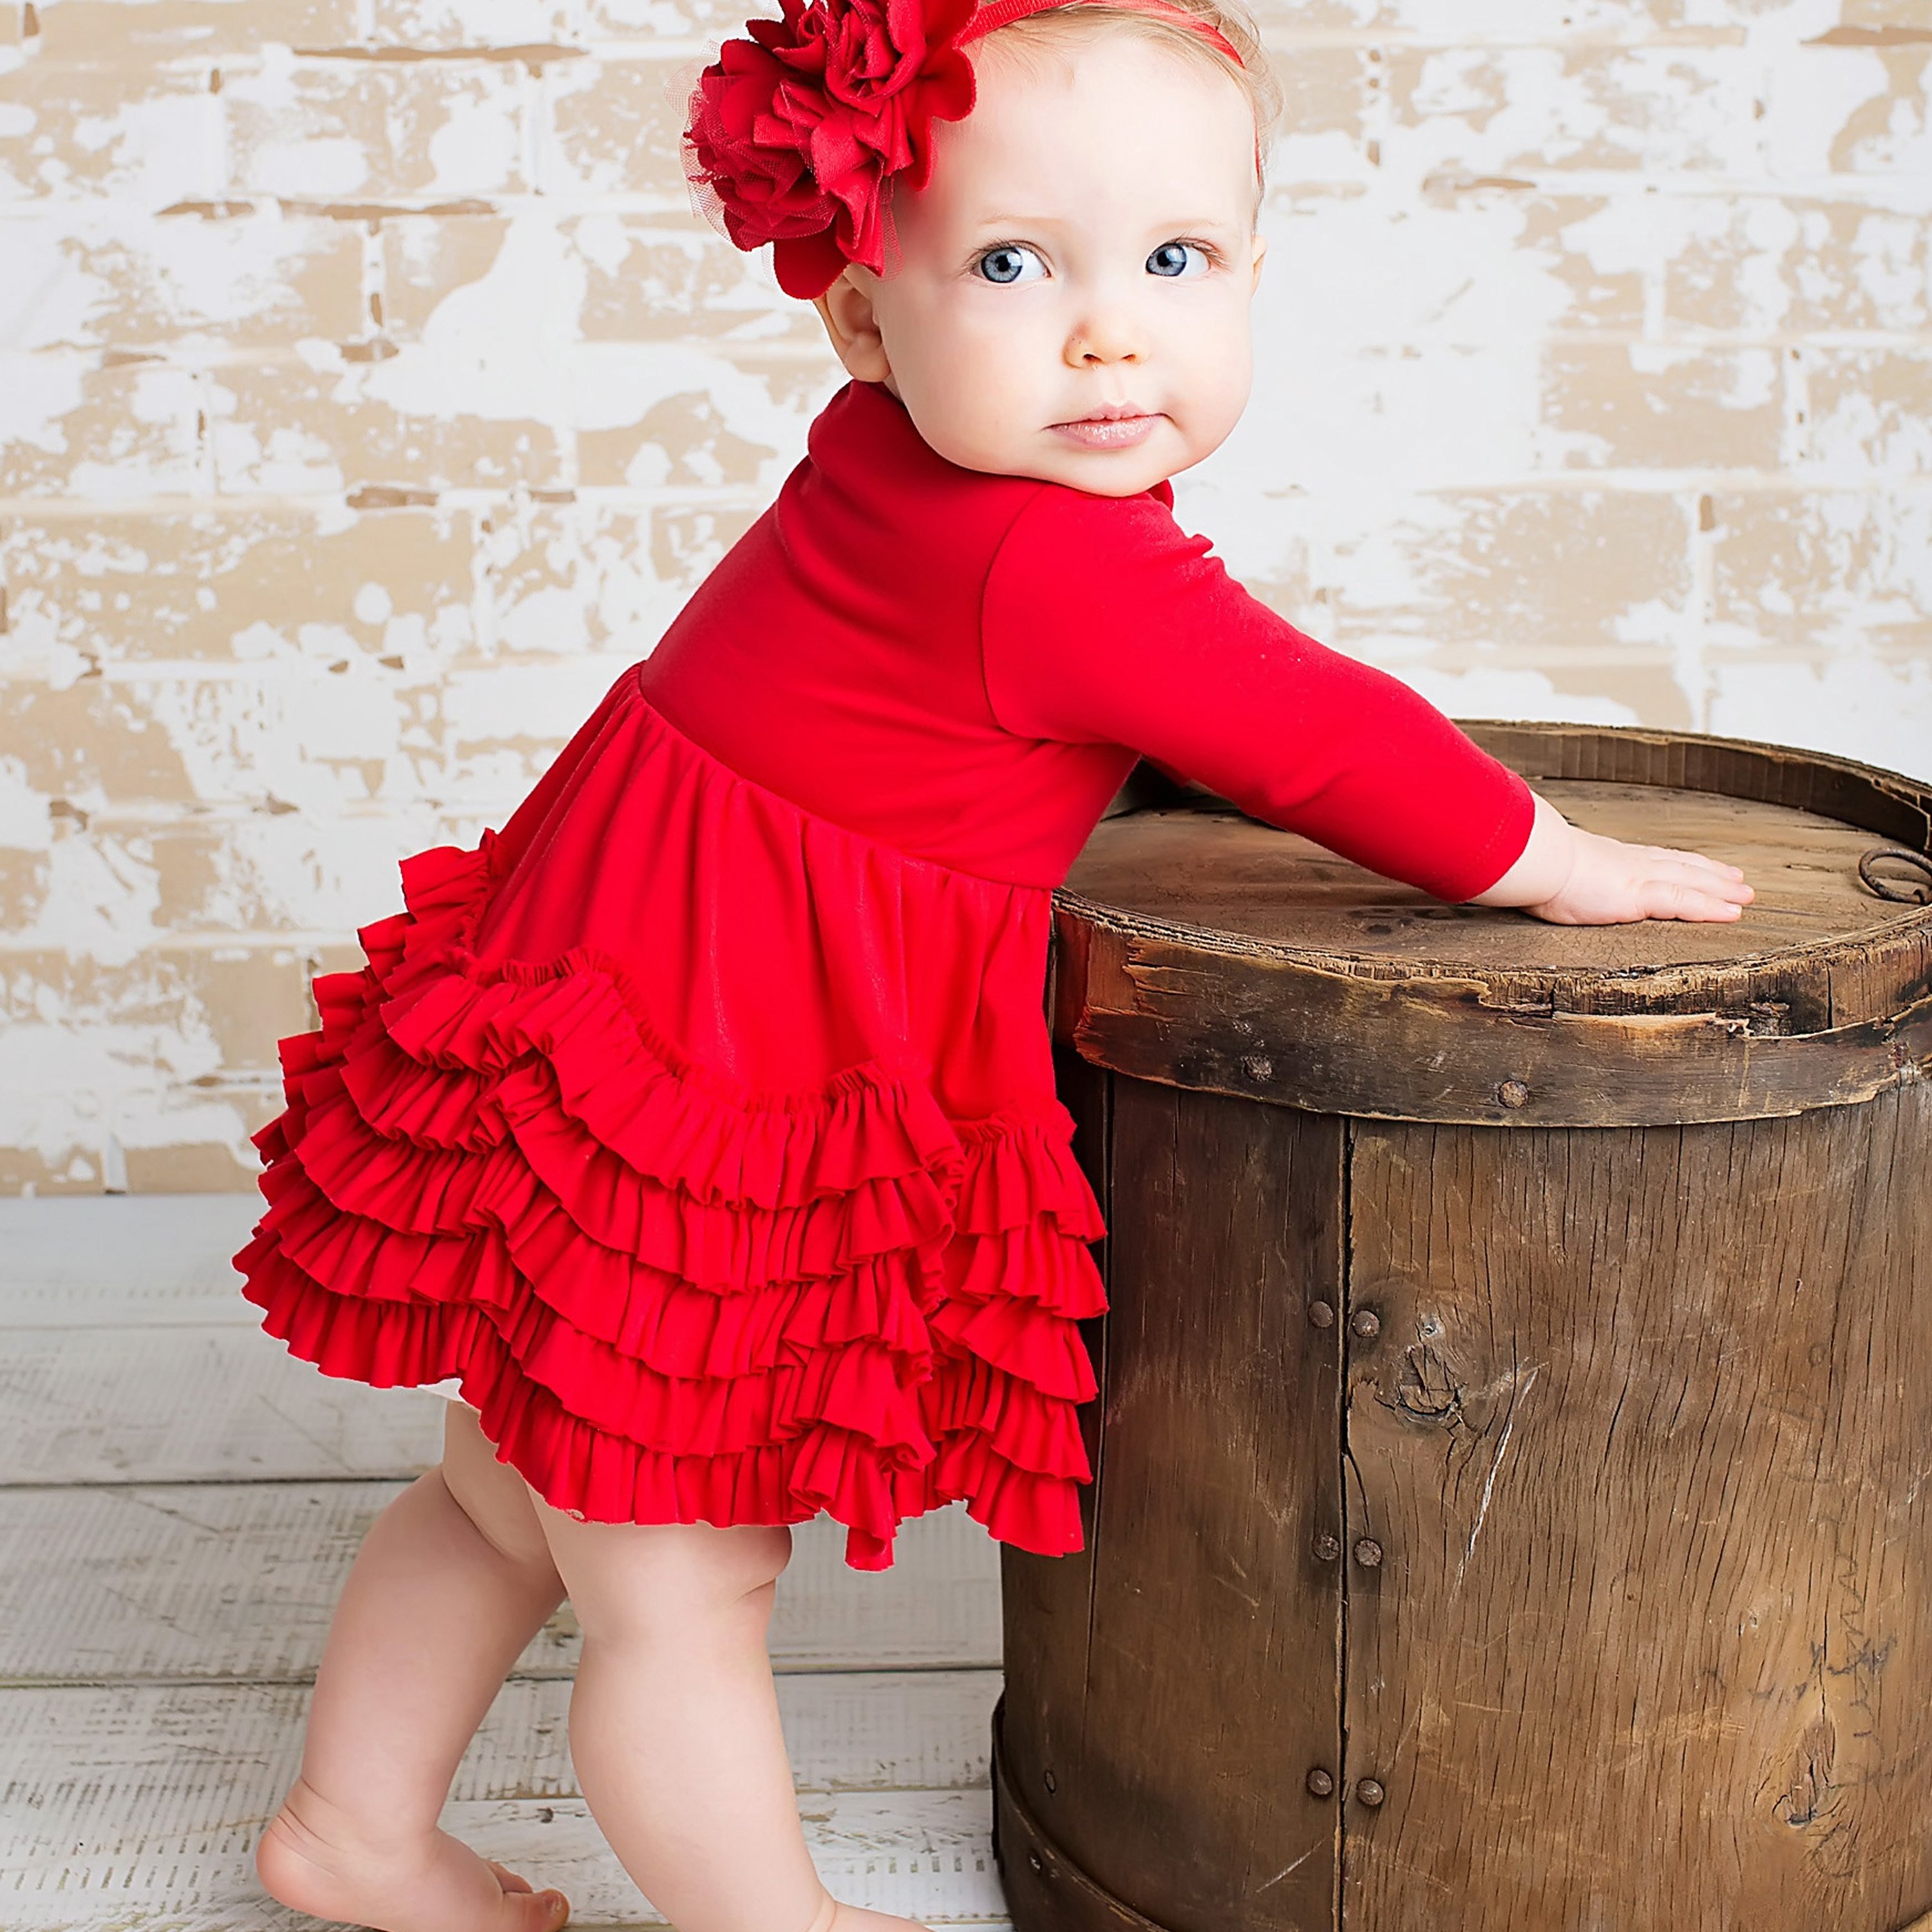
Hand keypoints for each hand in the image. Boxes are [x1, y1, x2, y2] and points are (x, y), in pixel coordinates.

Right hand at [1474, 794, 1753, 925]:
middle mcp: (1630, 863)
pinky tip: (1732, 913)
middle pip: (1682, 867)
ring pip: (1691, 882)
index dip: (1681, 863)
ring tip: (1745, 896)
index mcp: (1610, 858)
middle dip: (1712, 874)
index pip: (1654, 859)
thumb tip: (1539, 873)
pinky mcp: (1637, 896)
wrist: (1531, 857)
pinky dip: (1711, 907)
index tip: (1701, 866)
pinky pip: (1684, 901)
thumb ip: (1557, 873)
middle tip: (1739, 881)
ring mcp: (1637, 878)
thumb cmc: (1531, 862)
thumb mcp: (1549, 866)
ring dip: (1721, 889)